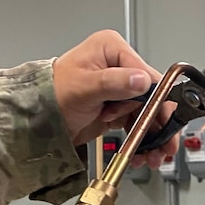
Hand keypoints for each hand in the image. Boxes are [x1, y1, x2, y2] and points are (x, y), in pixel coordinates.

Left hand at [52, 29, 177, 168]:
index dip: (159, 101)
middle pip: (154, 97)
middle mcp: (121, 67)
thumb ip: (114, 82)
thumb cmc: (52, 93)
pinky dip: (143, 139)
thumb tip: (141, 80)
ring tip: (154, 154)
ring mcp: (122, 89)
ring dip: (153, 136)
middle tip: (165, 144)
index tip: (163, 122)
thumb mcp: (85, 86)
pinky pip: (139, 123)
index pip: (149, 75)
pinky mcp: (120, 107)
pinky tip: (143, 152)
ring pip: (150, 113)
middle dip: (159, 124)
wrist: (39, 119)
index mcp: (113, 50)